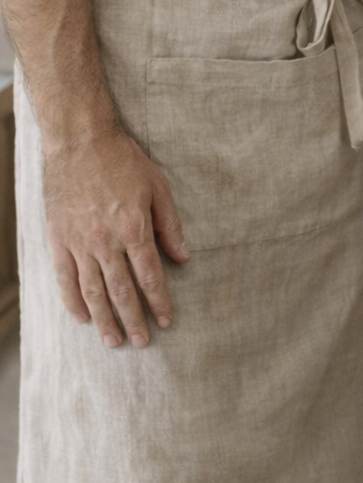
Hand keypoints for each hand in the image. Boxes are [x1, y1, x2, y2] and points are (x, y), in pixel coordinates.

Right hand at [43, 127, 189, 348]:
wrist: (81, 141)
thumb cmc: (123, 160)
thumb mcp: (157, 186)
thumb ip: (169, 225)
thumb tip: (184, 257)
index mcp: (134, 227)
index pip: (150, 275)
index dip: (159, 301)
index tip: (166, 320)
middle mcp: (106, 240)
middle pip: (121, 291)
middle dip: (133, 319)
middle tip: (142, 342)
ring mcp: (79, 242)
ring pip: (93, 291)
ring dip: (104, 319)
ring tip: (114, 341)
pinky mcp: (59, 239)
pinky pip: (65, 278)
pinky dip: (73, 301)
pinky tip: (82, 318)